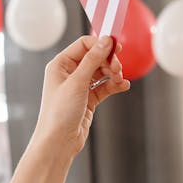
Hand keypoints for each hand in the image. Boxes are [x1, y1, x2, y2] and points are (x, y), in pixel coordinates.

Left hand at [33, 35, 129, 157]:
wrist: (58, 142)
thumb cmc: (60, 113)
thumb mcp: (77, 82)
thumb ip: (92, 60)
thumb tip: (105, 40)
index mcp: (60, 65)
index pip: (84, 45)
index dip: (100, 44)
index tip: (117, 47)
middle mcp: (68, 74)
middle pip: (95, 57)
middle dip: (109, 61)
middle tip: (118, 69)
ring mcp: (78, 86)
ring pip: (101, 72)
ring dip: (113, 73)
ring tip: (121, 79)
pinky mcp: (87, 99)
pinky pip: (104, 87)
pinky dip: (114, 85)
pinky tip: (123, 86)